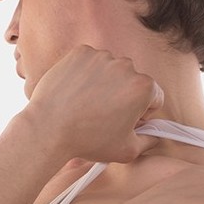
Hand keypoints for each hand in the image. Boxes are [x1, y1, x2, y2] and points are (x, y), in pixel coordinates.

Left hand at [25, 45, 164, 163]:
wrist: (49, 129)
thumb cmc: (87, 141)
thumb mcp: (127, 151)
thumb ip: (149, 141)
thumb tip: (155, 135)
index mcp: (143, 87)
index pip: (154, 97)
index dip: (142, 113)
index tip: (127, 120)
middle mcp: (126, 66)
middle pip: (132, 81)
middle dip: (123, 96)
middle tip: (104, 116)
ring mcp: (102, 57)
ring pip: (111, 70)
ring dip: (104, 84)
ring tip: (86, 106)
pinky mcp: (80, 53)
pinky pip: (90, 62)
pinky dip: (85, 74)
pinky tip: (76, 93)